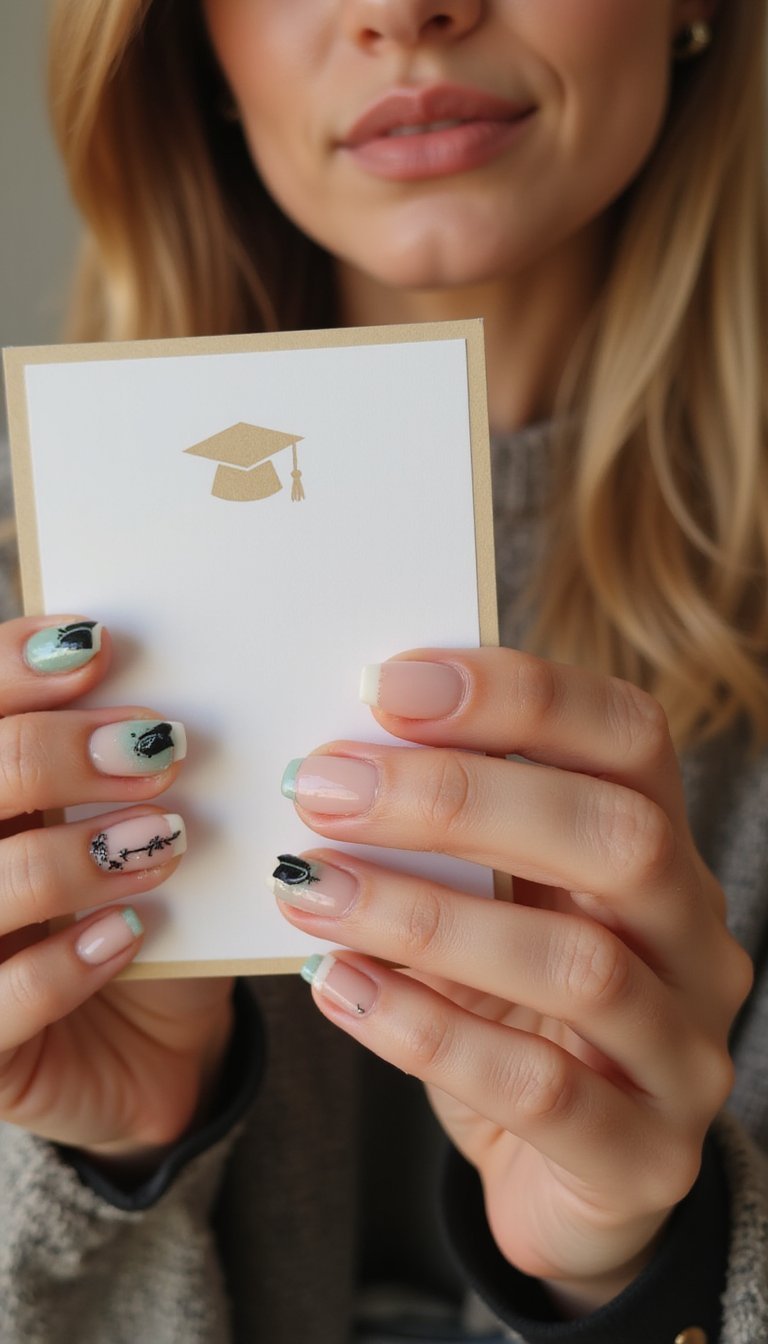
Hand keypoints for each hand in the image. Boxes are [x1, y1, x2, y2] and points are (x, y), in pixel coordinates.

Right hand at [0, 616, 232, 1162]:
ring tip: (162, 842)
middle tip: (157, 748)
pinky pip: (0, 1002)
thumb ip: (125, 771)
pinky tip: (129, 935)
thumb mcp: (133, 834)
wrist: (154, 1051)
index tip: (97, 644)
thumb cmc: (142, 918)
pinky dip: (66, 964)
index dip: (7, 667)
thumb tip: (161, 689)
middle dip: (51, 753)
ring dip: (72, 857)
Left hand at [274, 648, 751, 1312]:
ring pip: (579, 966)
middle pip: (616, 838)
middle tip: (323, 787)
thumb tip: (335, 754)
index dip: (520, 696)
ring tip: (306, 887)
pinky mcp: (647, 1156)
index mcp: (661, 850)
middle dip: (458, 801)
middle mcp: (695, 939)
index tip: (385, 684)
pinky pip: (540, 1088)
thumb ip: (450, 836)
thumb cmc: (511, 1014)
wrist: (560, 1177)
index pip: (629, 736)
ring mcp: (685, 1052)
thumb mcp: (491, 907)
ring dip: (423, 918)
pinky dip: (425, 1030)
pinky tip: (337, 987)